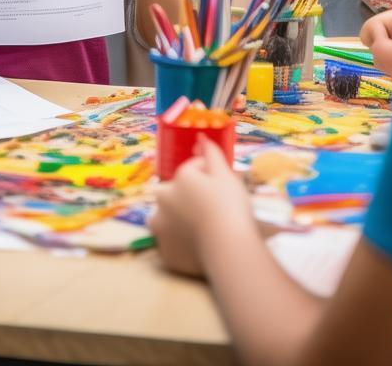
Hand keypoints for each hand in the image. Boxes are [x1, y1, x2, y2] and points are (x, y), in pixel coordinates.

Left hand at [150, 138, 247, 276]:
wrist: (230, 249)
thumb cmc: (230, 207)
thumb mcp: (225, 175)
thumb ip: (211, 154)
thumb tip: (200, 137)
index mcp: (178, 178)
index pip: (192, 170)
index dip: (209, 176)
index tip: (223, 187)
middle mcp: (162, 200)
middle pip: (174, 192)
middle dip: (186, 195)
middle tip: (211, 208)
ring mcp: (161, 229)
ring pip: (167, 217)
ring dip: (178, 219)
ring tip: (202, 228)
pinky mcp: (166, 254)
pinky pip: (172, 243)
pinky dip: (181, 243)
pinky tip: (198, 245)